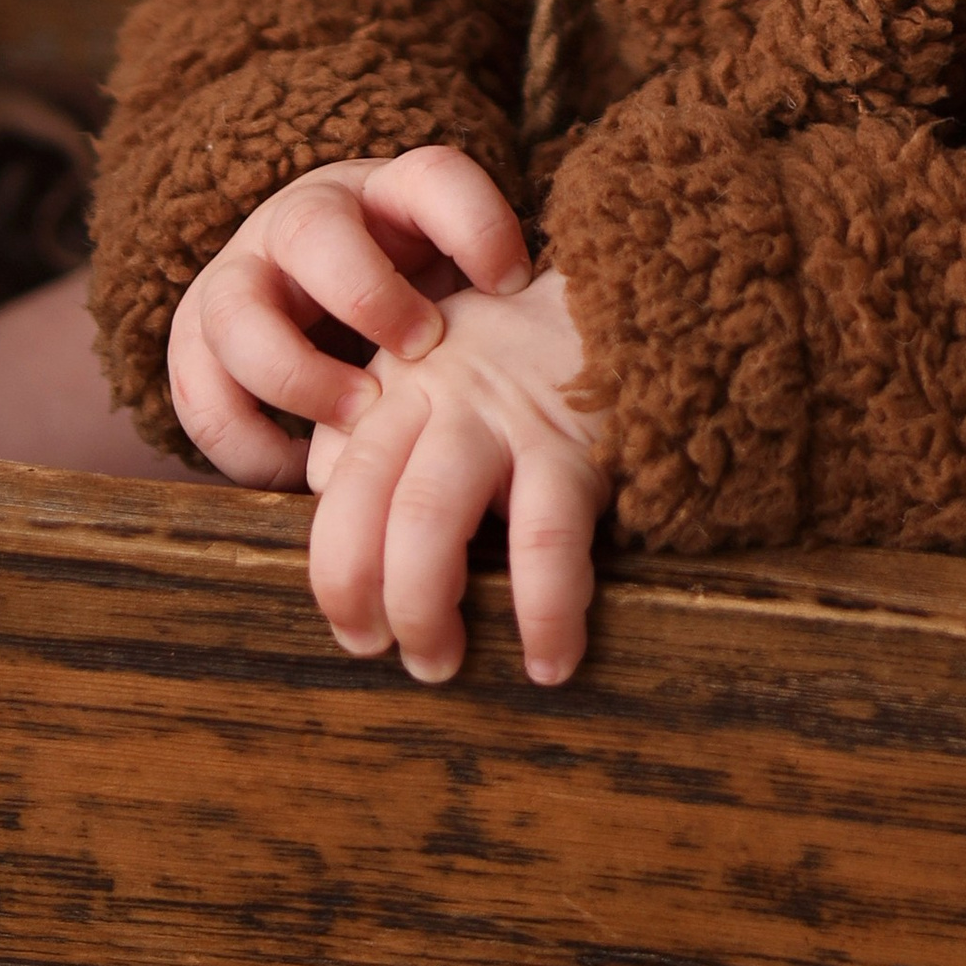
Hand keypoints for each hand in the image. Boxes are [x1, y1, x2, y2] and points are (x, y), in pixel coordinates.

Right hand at [167, 145, 533, 490]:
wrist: (311, 294)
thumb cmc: (413, 297)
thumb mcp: (455, 281)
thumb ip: (496, 307)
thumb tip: (568, 357)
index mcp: (383, 196)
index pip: (430, 177)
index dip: (475, 223)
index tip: (513, 280)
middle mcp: (300, 222)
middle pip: (311, 231)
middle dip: (366, 295)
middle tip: (422, 352)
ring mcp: (238, 277)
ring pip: (234, 312)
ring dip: (297, 376)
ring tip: (360, 421)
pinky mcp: (195, 341)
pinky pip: (197, 391)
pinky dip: (247, 443)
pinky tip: (303, 471)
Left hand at [304, 268, 605, 685]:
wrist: (636, 301)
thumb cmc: (525, 359)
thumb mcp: (437, 363)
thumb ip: (380, 427)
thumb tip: (328, 508)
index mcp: (398, 381)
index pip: (332, 474)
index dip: (330, 558)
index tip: (352, 614)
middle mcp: (437, 392)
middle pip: (365, 499)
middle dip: (355, 592)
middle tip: (374, 649)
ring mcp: (503, 418)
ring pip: (427, 519)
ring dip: (422, 608)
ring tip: (438, 663)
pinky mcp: (573, 448)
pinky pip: (545, 541)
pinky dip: (543, 613)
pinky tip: (549, 661)